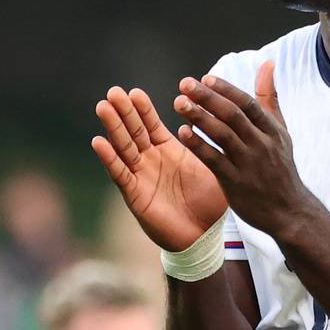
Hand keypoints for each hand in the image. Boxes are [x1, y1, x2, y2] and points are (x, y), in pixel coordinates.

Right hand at [93, 86, 228, 251]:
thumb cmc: (211, 204)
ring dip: (113, 127)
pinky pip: (120, 174)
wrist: (205, 237)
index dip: (143, 109)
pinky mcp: (135, 195)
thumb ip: (215, 145)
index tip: (134, 91)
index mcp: (171, 151)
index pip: (152, 124)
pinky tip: (98, 142)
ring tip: (103, 107)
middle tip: (113, 92)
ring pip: (123, 147)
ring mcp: (141, 176)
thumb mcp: (216, 168)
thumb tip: (231, 121)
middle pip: (133, 131)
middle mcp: (151, 161)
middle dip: (123, 112)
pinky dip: (109, 158)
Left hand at [171, 63, 309, 236]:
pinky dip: (199, 145)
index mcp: (272, 130)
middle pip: (233, 115)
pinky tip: (183, 133)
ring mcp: (249, 164)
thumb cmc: (280, 167)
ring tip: (178, 103)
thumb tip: (268, 64)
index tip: (206, 78)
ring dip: (199, 117)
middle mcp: (262, 144)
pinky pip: (214, 160)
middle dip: (208, 98)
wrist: (289, 211)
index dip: (226, 90)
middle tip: (185, 84)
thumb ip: (269, 98)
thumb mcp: (281, 131)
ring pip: (222, 135)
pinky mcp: (236, 183)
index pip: (248, 104)